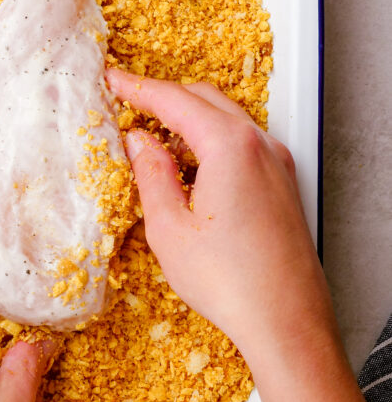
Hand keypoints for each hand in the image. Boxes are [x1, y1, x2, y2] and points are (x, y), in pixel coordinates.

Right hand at [107, 70, 334, 362]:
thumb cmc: (233, 283)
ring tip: (154, 138)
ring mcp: (277, 164)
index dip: (138, 88)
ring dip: (189, 119)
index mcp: (230, 146)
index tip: (113, 80)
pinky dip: (211, 140)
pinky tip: (190, 166)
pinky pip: (242, 144)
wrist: (287, 321)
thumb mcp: (169, 228)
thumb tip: (139, 143)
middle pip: (204, 99)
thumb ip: (151, 175)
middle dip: (164, 97)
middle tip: (129, 103)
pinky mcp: (282, 184)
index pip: (175, 100)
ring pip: (226, 120)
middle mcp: (260, 145)